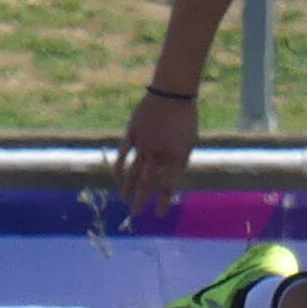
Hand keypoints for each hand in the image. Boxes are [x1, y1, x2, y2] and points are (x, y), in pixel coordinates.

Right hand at [115, 84, 198, 213]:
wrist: (173, 93)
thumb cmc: (185, 117)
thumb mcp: (189, 141)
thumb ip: (179, 161)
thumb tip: (169, 179)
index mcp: (176, 156)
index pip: (168, 185)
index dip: (163, 201)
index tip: (159, 214)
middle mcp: (159, 153)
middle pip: (148, 182)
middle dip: (142, 200)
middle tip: (136, 214)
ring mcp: (144, 143)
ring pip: (134, 171)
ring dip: (129, 187)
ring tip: (125, 200)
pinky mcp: (132, 133)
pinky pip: (123, 154)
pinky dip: (119, 167)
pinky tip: (117, 178)